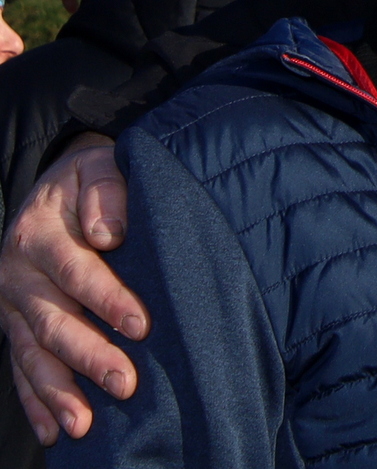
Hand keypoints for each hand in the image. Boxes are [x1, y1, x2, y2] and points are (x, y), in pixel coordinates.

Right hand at [0, 135, 144, 444]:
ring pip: (31, 354)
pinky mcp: (12, 325)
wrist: (54, 183)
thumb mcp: (97, 167)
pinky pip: (19, 367)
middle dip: (88, 356)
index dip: (107, 298)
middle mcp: (17, 274)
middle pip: (53, 321)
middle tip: (125, 382)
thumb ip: (105, 191)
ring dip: (57, 392)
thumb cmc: (89, 179)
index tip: (140, 324)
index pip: (76, 271)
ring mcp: (10, 305)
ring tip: (83, 423)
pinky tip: (53, 431)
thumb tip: (108, 232)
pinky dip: (35, 401)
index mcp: (38, 234)